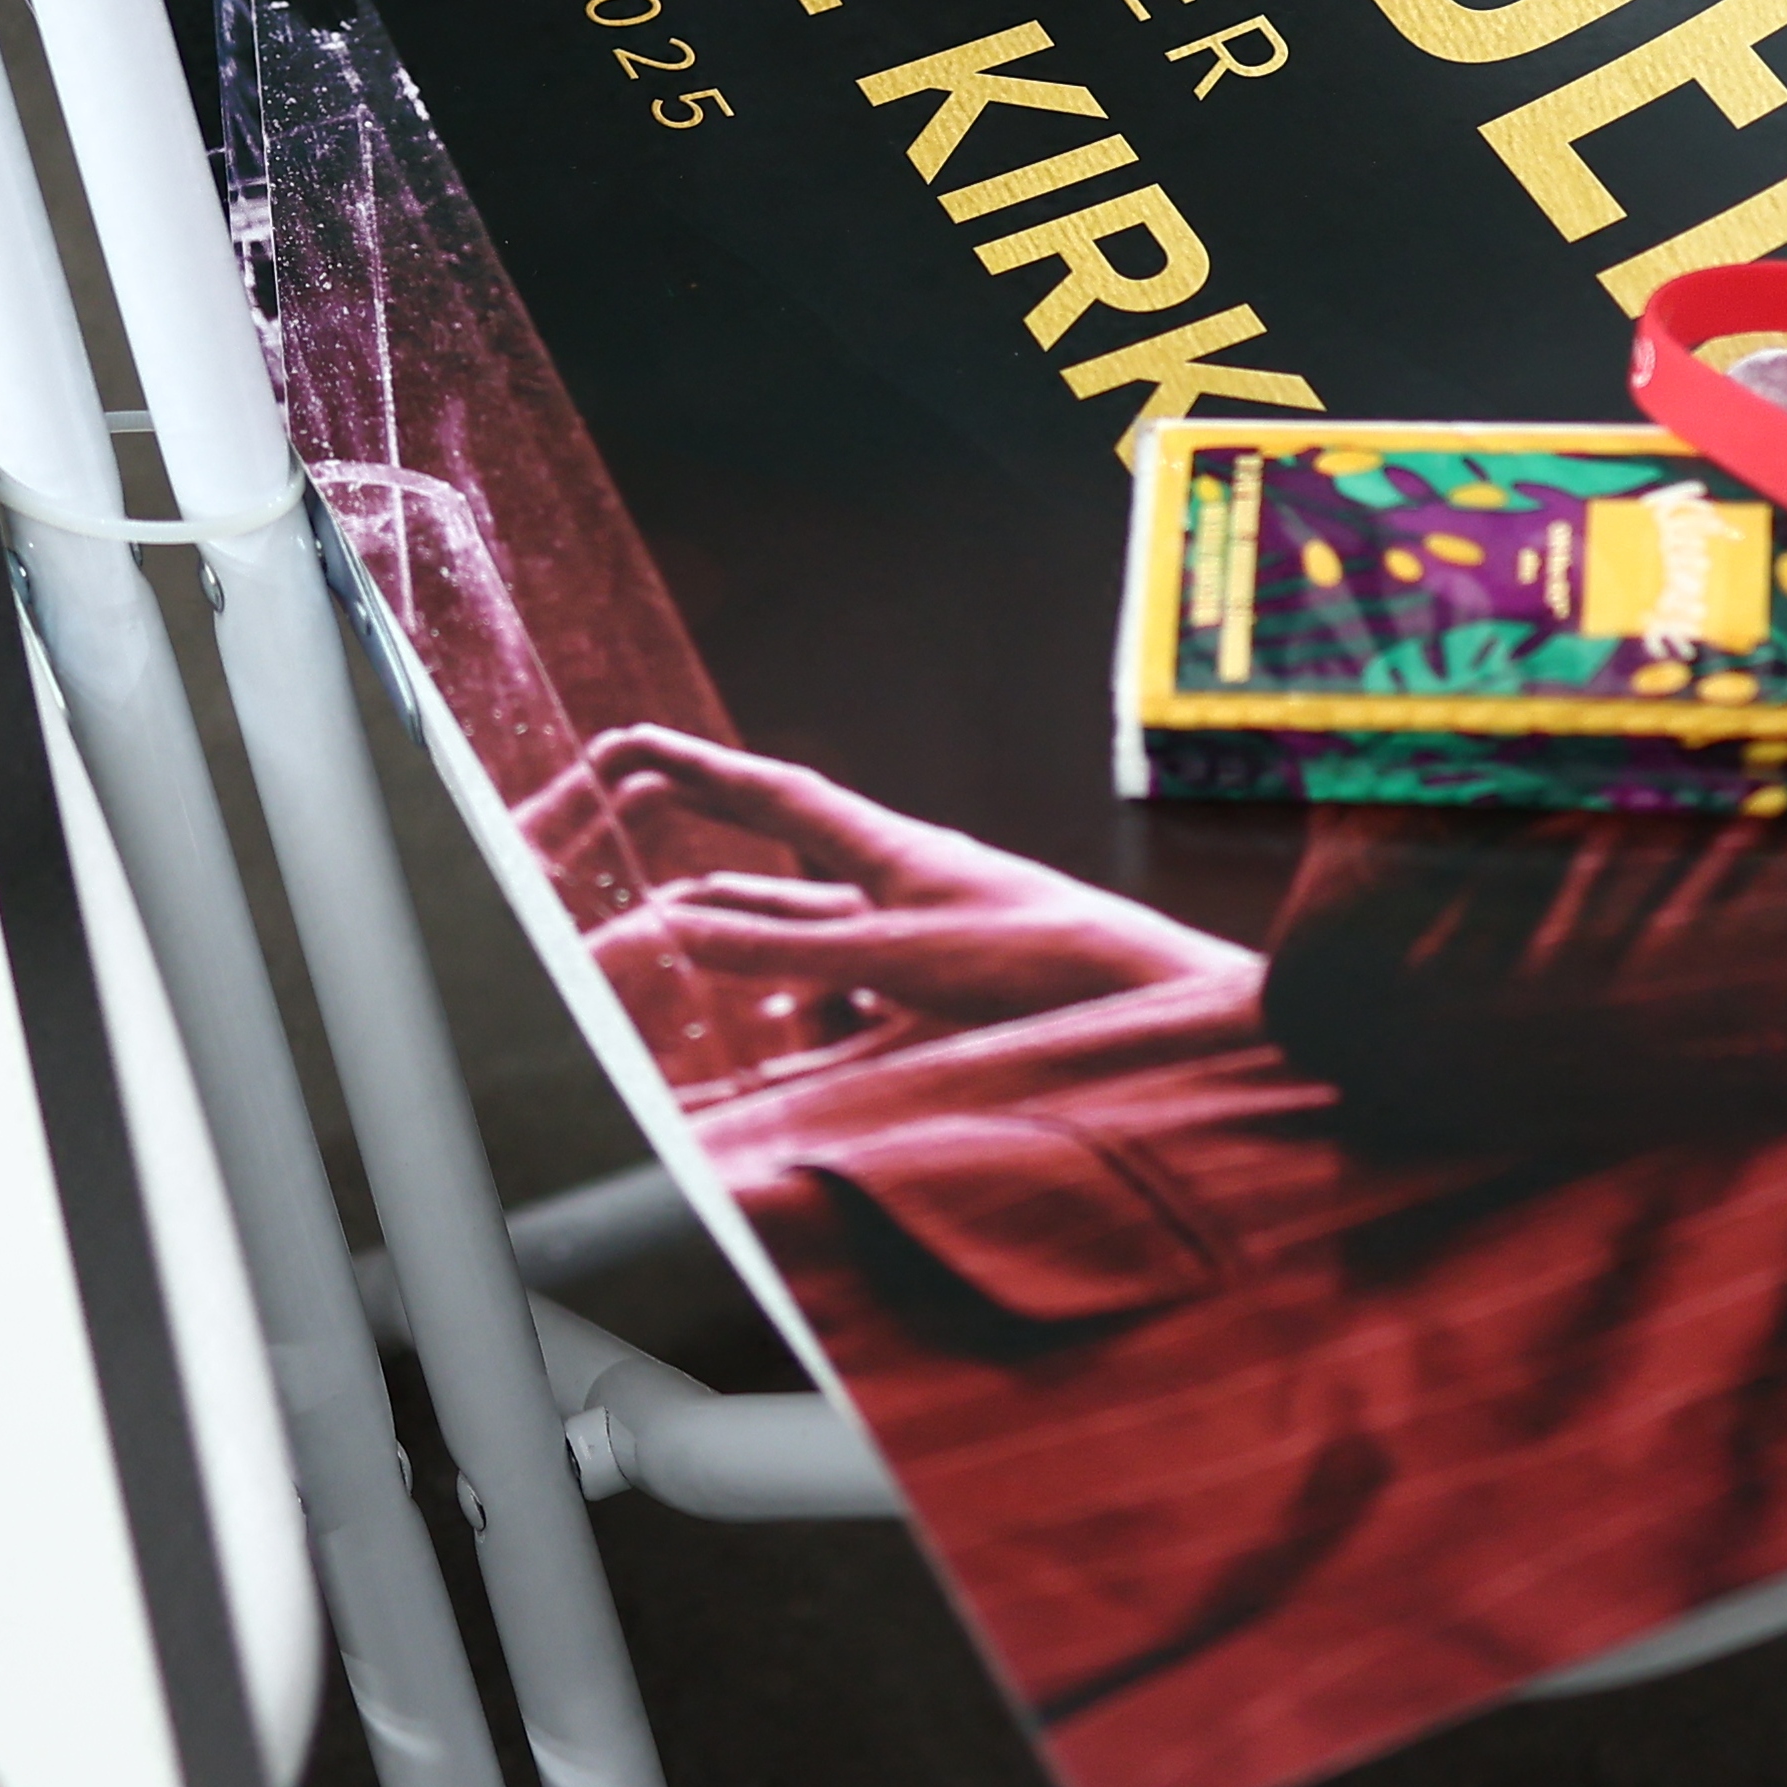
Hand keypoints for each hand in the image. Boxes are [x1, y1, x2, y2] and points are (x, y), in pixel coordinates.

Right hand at [525, 722, 1240, 1062]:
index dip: (697, 770)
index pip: (774, 797)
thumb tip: (677, 930)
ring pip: (812, 943)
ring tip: (687, 962)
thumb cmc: (1048, 964)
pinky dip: (809, 1019)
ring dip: (750, 953)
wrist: (1161, 1011)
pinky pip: (856, 1005)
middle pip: (780, 874)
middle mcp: (901, 890)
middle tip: (632, 868)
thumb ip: (789, 949)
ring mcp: (926, 946)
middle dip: (703, 872)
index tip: (625, 748)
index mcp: (890, 852)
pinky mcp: (951, 1003)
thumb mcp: (900, 956)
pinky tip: (790, 1039)